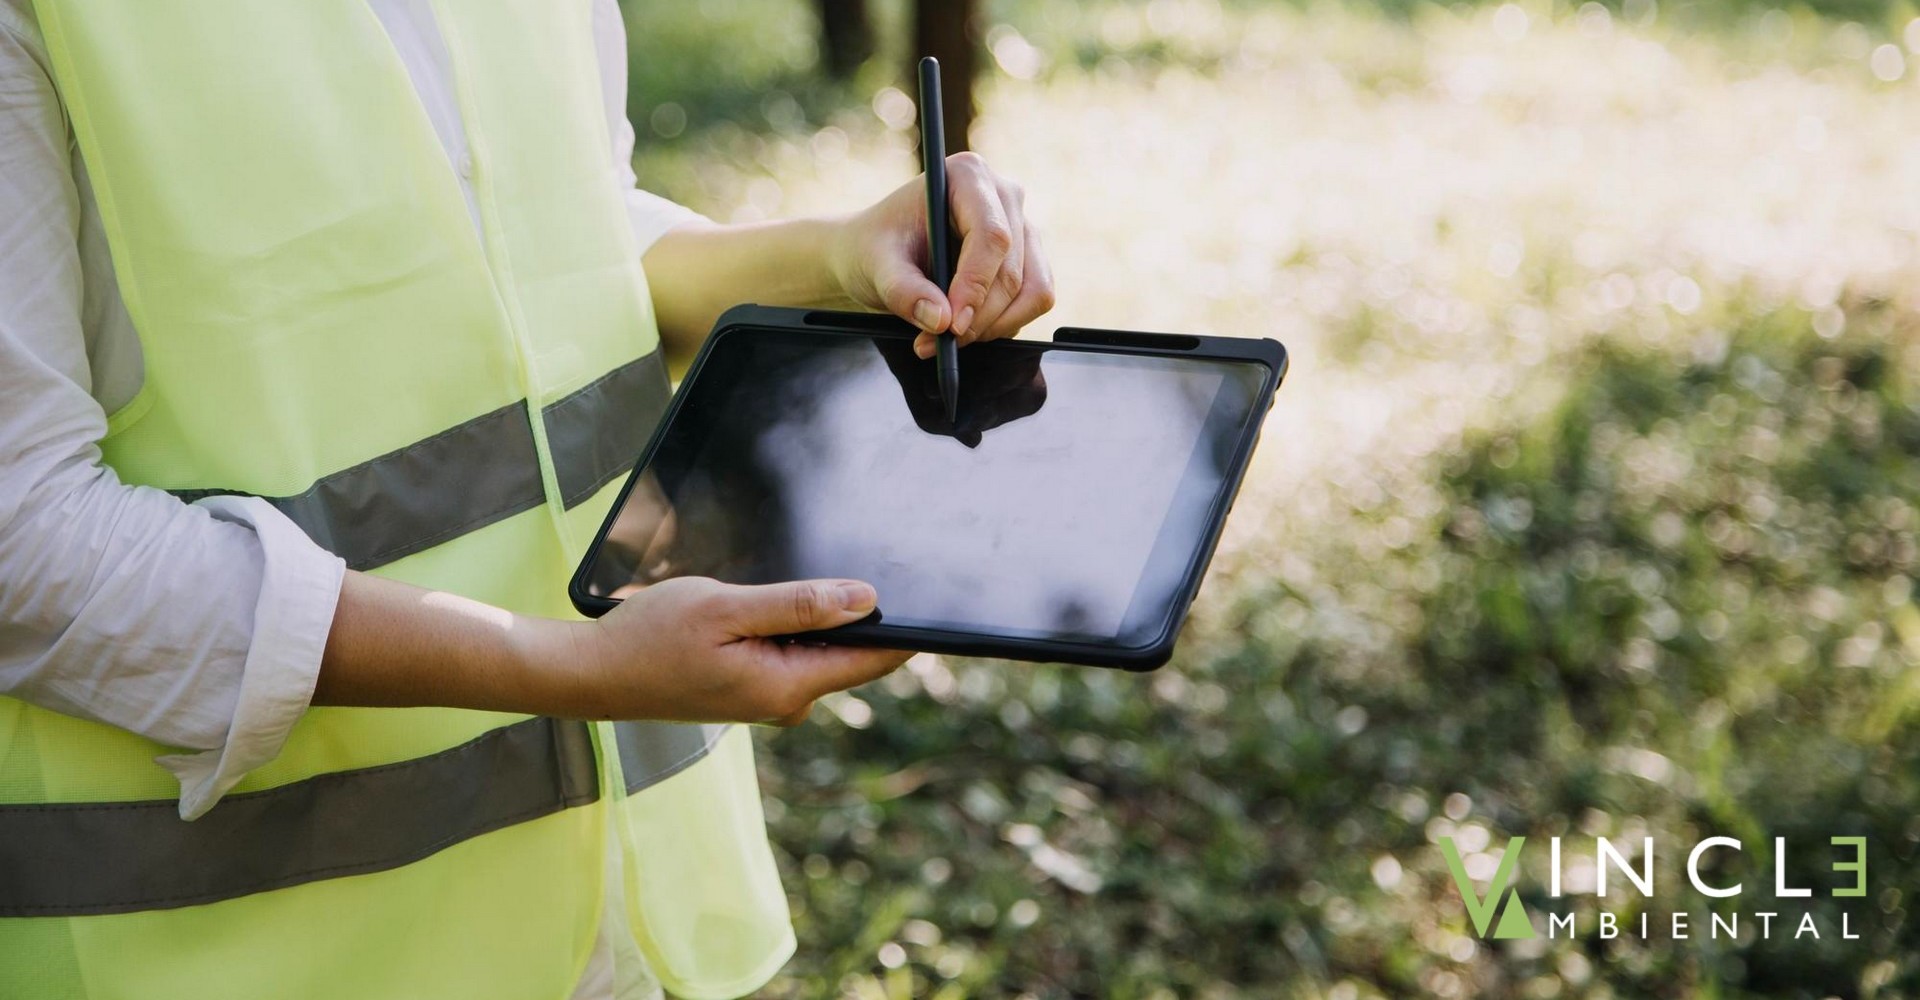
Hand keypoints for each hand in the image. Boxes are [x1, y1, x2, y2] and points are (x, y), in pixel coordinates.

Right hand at [569, 576, 907, 726]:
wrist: (593, 673)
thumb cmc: (649, 638)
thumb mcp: (726, 608)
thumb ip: (798, 605)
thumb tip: (865, 600)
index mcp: (788, 686)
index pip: (874, 659)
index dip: (905, 627)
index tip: (931, 592)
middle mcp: (786, 701)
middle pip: (849, 652)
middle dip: (854, 612)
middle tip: (852, 560)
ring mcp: (768, 698)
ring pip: (816, 649)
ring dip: (813, 616)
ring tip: (784, 582)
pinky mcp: (749, 688)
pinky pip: (789, 652)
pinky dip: (786, 625)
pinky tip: (760, 603)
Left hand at [830, 152, 1056, 358]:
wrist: (880, 252)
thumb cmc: (877, 247)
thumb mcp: (875, 266)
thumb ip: (903, 291)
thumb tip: (940, 320)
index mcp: (967, 176)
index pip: (991, 235)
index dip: (976, 285)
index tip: (951, 325)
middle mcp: (1004, 195)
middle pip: (1012, 269)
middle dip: (979, 317)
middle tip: (939, 343)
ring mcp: (1023, 227)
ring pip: (1033, 290)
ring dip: (994, 326)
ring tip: (946, 339)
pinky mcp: (1029, 258)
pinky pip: (1035, 301)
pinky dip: (1002, 325)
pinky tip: (965, 328)